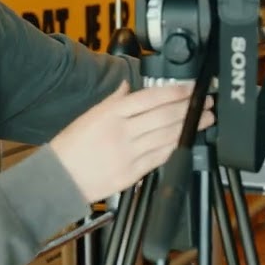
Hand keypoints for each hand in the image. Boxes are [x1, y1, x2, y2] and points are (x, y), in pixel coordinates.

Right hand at [50, 81, 214, 201]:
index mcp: (111, 113)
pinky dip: (175, 147)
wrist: (58, 179)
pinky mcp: (131, 173)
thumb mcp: (90, 115)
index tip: (192, 88)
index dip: (176, 92)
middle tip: (207, 102)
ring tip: (205, 120)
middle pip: (164, 116)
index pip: (151, 97)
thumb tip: (130, 85)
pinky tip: (187, 141)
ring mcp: (128, 153)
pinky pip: (159, 157)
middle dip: (190, 108)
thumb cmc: (71, 147)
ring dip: (190, 127)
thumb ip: (114, 100)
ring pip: (167, 136)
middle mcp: (121, 131)